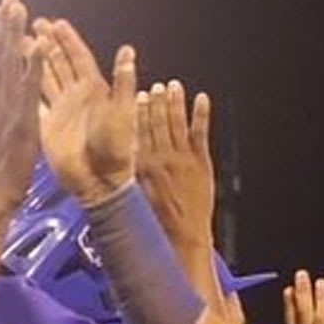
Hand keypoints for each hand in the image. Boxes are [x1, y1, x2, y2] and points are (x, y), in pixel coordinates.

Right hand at [34, 19, 136, 203]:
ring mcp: (60, 110)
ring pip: (44, 77)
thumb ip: (123, 82)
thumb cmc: (117, 148)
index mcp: (95, 89)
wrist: (101, 181)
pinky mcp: (47, 125)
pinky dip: (24, 86)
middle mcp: (76, 96)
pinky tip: (13, 72)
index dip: (69, 40)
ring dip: (34, 59)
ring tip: (20, 39)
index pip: (79, 57)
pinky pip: (33, 101)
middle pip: (59, 62)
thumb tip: (128, 50)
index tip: (57, 22)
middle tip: (34, 22)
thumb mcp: (124, 112)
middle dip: (48, 42)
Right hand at [135, 79, 214, 251]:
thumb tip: (121, 156)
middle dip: (157, 102)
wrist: (183, 237)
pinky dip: (201, 115)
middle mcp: (161, 158)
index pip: (139, 131)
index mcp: (142, 165)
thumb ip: (131, 172)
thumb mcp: (135, 196)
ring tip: (175, 86)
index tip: (139, 95)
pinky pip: (201, 133)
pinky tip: (202, 100)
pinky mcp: (201, 163)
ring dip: (176, 103)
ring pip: (177, 123)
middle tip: (157, 86)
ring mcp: (183, 158)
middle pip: (157, 122)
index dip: (139, 111)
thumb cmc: (158, 223)